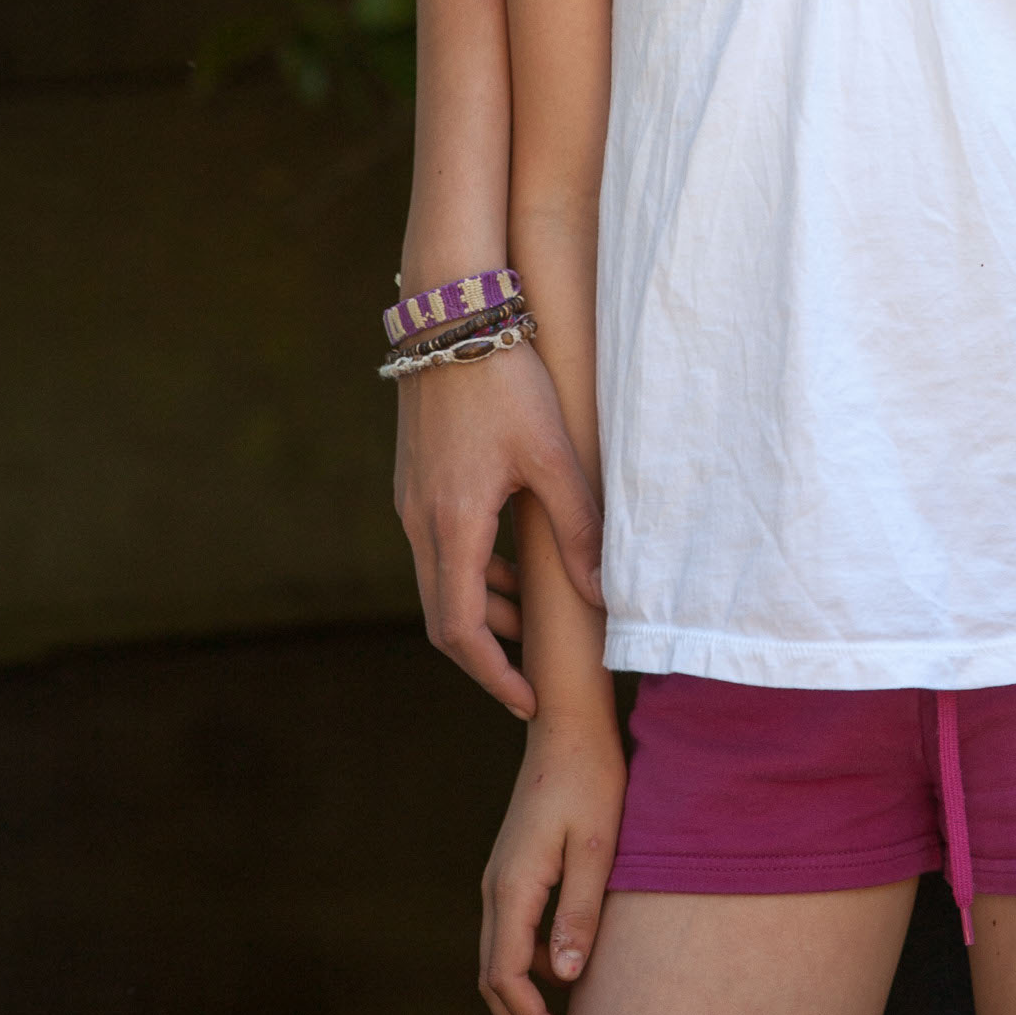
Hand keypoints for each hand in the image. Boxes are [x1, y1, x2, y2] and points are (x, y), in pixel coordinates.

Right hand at [394, 339, 603, 717]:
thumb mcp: (553, 454)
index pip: (460, 631)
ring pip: (440, 580)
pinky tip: (510, 556)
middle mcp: (419, 521)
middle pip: (443, 616)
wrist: (450, 313)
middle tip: (532, 672)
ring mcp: (411, 499)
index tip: (526, 701)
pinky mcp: (416, 478)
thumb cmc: (504, 378)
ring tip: (531, 616)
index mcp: (451, 525)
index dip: (493, 675)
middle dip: (488, 651)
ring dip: (481, 608)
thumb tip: (604, 593)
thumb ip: (579, 526)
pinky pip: (439, 545)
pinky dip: (471, 569)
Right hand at [480, 723, 626, 1014]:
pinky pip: (508, 934)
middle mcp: (496, 886)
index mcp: (512, 886)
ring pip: (496, 957)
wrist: (566, 722)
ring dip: (519, 1001)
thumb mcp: (596, 845)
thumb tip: (561, 979)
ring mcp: (500, 876)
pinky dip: (524, 969)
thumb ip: (580, 911)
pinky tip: (556, 979)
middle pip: (492, 976)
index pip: (505, 975)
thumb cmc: (589, 777)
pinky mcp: (513, 867)